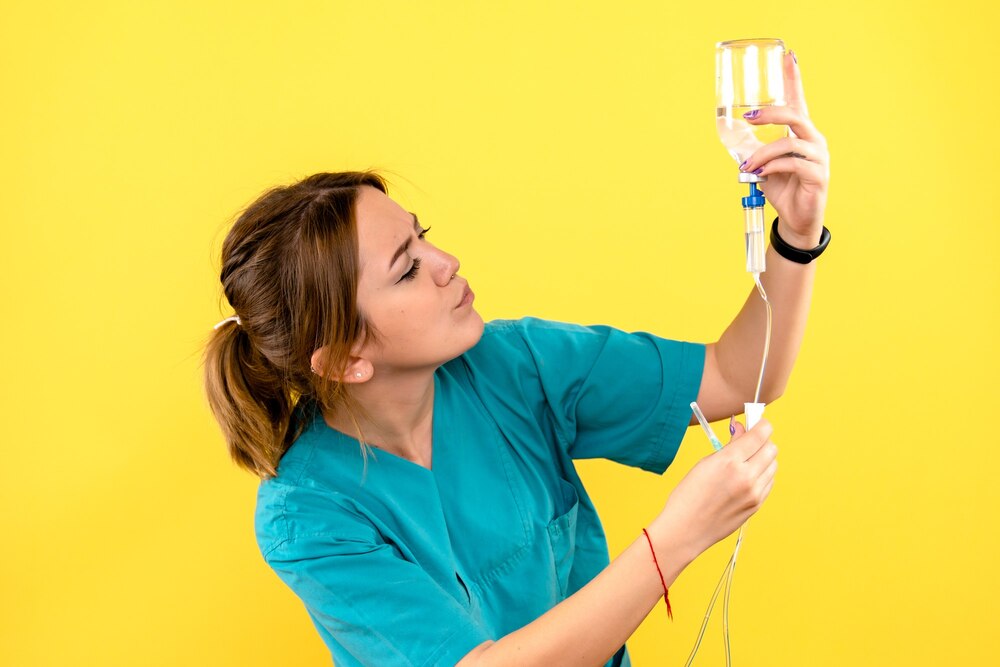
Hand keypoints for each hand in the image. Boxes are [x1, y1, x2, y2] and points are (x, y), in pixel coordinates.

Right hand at [649, 419, 777, 562]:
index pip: (760, 434)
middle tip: (750, 441)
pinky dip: (762, 475)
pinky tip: (746, 477)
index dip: (761, 425)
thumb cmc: (688, 495)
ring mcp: (754, 493)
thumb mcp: (705, 463)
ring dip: (764, 458)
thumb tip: (742, 429)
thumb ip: (728, 445)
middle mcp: (747, 476)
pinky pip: (769, 482)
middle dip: (763, 441)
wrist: (686, 529)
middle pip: (771, 448)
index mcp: (730, 461)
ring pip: (773, 465)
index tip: (757, 423)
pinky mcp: (757, 505)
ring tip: (746, 461)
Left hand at [739, 51, 829, 248]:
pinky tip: (760, 175)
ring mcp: (819, 157)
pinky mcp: (818, 175)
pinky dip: (772, 167)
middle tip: (748, 117)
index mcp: (801, 133)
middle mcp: (813, 140)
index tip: (788, 56)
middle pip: (795, 115)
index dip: (794, 78)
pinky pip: (793, 163)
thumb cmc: (782, 189)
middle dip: (770, 113)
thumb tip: (732, 137)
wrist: (796, 219)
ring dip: (763, 153)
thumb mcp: (762, 165)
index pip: (799, 100)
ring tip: (747, 167)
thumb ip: (752, 149)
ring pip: (790, 143)